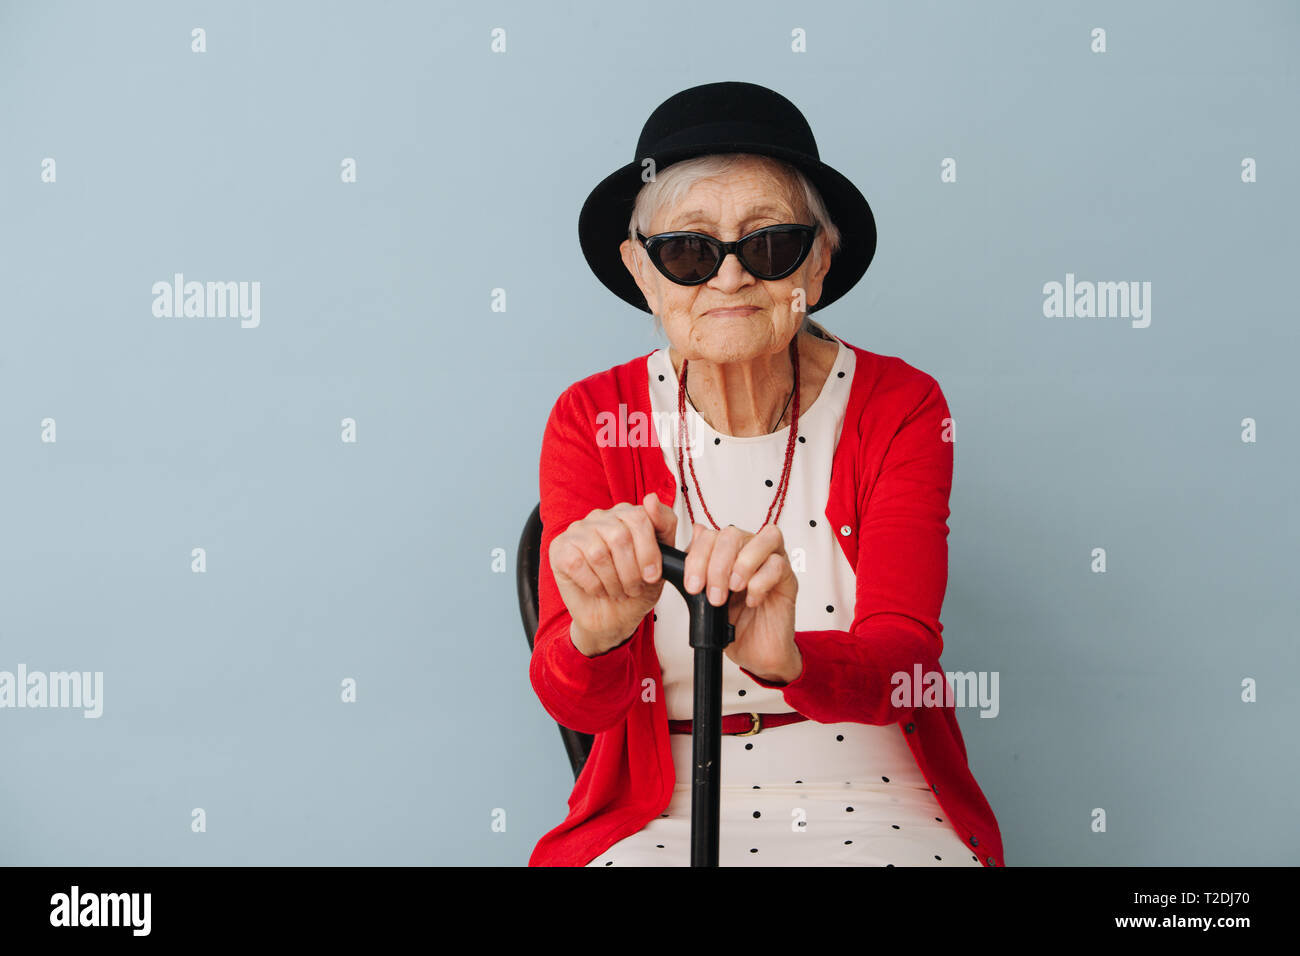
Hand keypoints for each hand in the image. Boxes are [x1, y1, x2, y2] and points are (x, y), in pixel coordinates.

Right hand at [550, 492, 677, 656]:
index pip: (640, 518)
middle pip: (620, 537)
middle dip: (631, 572)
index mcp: (626, 514)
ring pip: (599, 553)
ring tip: (617, 591)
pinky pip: (578, 564)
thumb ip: (664, 526)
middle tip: (633, 589)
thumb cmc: (636, 588)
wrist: (613, 618)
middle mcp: (601, 517)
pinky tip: (597, 589)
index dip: (649, 551)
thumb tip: (651, 499)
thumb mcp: (662, 560)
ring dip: (613, 582)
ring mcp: (578, 531)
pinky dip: (593, 585)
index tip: (652, 575)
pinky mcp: (560, 548)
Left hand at [682, 522, 801, 683]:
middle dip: (718, 564)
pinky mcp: (789, 580)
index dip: (698, 557)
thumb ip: (699, 568)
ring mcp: (773, 562)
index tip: (692, 585)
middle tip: (713, 595)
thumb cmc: (733, 624)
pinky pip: (779, 565)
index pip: (711, 535)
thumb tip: (694, 534)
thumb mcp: (705, 598)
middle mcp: (751, 551)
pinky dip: (761, 582)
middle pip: (733, 533)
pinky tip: (752, 600)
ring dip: (743, 564)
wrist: (756, 653)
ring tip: (734, 590)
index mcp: (728, 553)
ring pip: (765, 538)